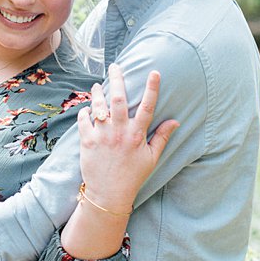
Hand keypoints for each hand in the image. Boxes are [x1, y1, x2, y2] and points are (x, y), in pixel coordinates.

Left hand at [77, 65, 178, 213]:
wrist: (109, 193)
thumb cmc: (132, 175)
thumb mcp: (151, 158)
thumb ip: (161, 137)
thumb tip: (175, 121)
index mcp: (137, 135)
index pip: (148, 106)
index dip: (152, 88)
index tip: (155, 72)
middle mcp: (120, 132)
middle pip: (120, 99)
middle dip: (118, 79)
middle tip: (115, 66)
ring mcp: (102, 136)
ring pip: (99, 106)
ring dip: (98, 93)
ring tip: (98, 85)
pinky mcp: (87, 141)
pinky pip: (84, 120)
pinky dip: (85, 111)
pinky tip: (88, 108)